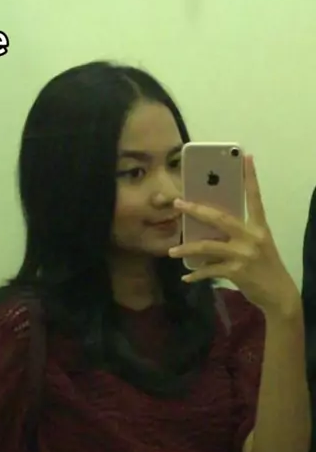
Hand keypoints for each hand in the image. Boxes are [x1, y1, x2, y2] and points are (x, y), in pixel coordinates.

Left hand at [168, 155, 299, 315]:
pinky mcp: (236, 272)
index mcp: (259, 227)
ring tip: (172, 250)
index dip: (250, 177)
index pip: (255, 197)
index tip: (245, 157)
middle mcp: (252, 237)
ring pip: (208, 246)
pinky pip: (209, 270)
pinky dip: (196, 274)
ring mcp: (243, 254)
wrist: (278, 294)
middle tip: (178, 204)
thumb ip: (240, 234)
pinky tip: (186, 277)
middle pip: (220, 218)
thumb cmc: (265, 267)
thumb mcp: (259, 245)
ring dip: (187, 248)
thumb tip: (210, 228)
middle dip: (196, 210)